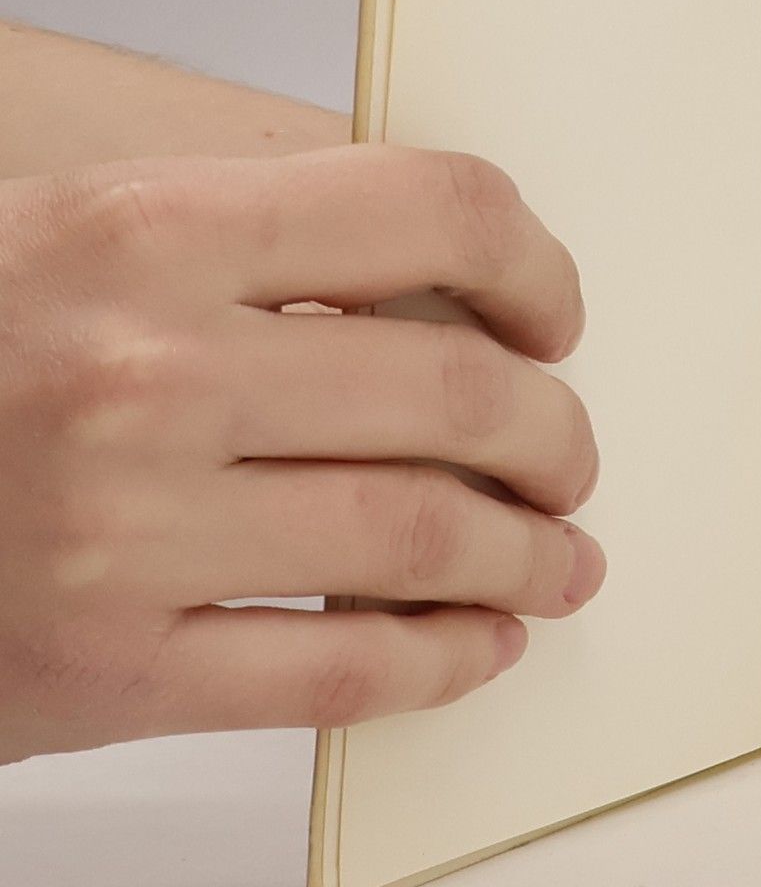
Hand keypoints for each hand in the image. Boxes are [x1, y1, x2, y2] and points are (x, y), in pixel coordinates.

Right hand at [0, 145, 604, 761]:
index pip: (432, 211)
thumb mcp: (65, 239)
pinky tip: (475, 644)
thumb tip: (441, 286)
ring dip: (528, 554)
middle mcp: (142, 375)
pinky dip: (438, 662)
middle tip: (568, 454)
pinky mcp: (101, 673)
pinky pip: (336, 675)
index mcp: (140, 232)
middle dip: (552, 434)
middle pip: (455, 394)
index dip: (530, 265)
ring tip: (560, 555)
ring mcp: (124, 534)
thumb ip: (244, 246)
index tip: (551, 313)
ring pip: (424, 540)